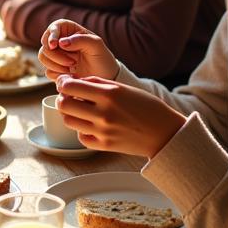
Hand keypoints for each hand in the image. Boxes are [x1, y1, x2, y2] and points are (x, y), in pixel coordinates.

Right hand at [39, 20, 117, 80]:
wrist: (105, 77)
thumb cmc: (102, 58)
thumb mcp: (96, 45)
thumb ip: (80, 40)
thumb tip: (61, 42)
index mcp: (69, 30)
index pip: (54, 27)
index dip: (51, 35)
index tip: (54, 44)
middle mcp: (60, 41)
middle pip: (45, 44)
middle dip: (56, 55)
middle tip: (72, 62)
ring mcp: (56, 55)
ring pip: (43, 57)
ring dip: (56, 65)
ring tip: (72, 68)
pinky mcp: (55, 69)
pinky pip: (47, 71)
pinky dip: (57, 74)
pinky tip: (70, 75)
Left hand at [54, 75, 185, 157]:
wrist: (165, 132)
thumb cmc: (145, 106)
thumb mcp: (123, 87)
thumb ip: (97, 83)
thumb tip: (72, 81)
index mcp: (109, 94)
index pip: (70, 87)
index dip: (63, 83)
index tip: (65, 83)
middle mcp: (104, 113)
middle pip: (64, 104)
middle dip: (62, 98)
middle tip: (68, 96)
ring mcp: (103, 131)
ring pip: (68, 121)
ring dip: (69, 113)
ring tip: (79, 110)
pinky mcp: (105, 146)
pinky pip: (81, 137)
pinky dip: (81, 130)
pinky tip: (90, 125)